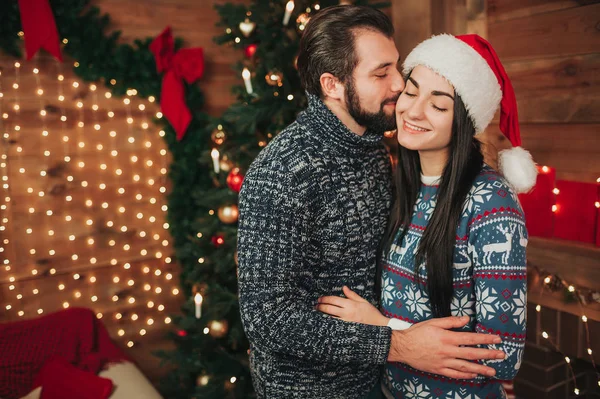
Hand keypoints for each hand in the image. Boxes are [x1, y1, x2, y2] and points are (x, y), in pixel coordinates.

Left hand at [316, 286, 388, 326]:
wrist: (378, 325)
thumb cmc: (371, 312)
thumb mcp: (362, 301)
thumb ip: (351, 294)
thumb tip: (343, 287)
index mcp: (350, 305)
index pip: (334, 300)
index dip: (325, 299)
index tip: (320, 298)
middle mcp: (346, 313)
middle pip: (329, 309)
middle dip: (321, 307)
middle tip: (316, 305)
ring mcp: (345, 321)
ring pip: (330, 317)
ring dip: (323, 314)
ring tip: (317, 311)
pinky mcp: (346, 327)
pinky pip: (335, 323)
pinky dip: (329, 320)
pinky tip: (325, 319)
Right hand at [388, 316, 505, 378]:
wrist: (402, 346)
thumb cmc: (417, 332)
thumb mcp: (433, 322)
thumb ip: (451, 321)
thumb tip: (467, 319)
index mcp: (447, 337)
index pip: (471, 338)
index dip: (485, 339)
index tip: (497, 339)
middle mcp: (447, 351)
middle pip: (472, 353)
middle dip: (488, 354)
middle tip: (501, 355)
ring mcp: (443, 362)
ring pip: (466, 367)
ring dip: (481, 369)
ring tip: (493, 371)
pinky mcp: (438, 369)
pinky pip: (455, 374)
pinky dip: (466, 375)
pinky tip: (474, 375)